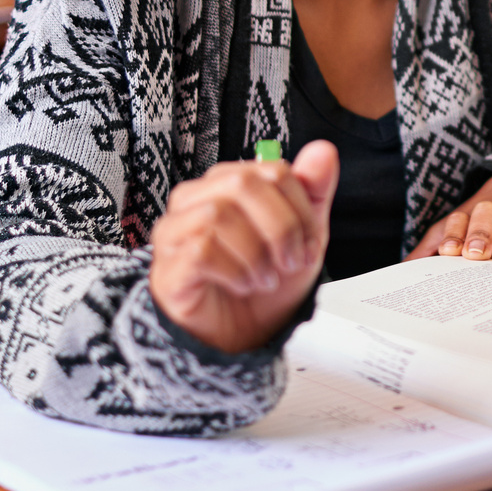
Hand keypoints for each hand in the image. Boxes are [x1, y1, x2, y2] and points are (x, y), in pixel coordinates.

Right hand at [148, 140, 338, 353]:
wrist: (241, 340)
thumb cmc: (265, 285)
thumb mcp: (303, 238)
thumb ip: (313, 192)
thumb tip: (324, 150)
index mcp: (229, 184)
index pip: (272, 170)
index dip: (300, 208)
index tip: (309, 246)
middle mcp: (196, 200)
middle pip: (243, 184)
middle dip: (280, 227)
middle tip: (291, 262)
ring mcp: (175, 232)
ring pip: (218, 214)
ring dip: (256, 253)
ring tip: (265, 278)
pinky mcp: (167, 267)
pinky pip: (200, 250)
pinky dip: (235, 271)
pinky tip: (243, 285)